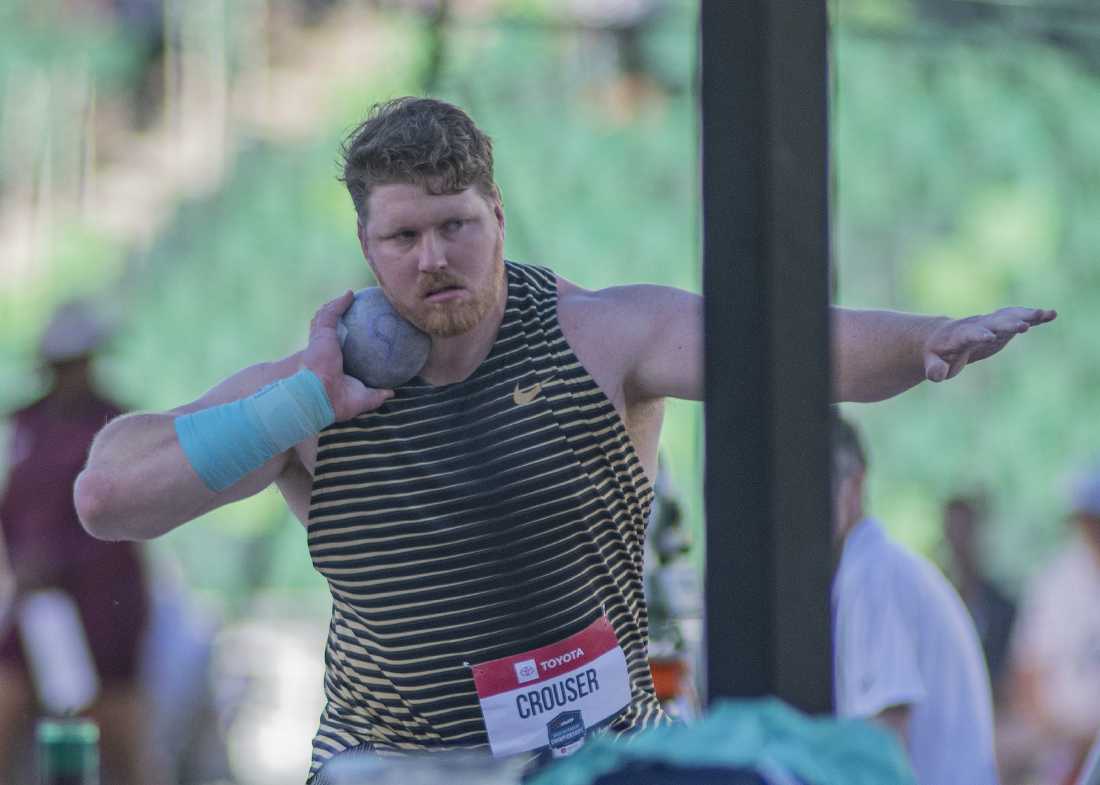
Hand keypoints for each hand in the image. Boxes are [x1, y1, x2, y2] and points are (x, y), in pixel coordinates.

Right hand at [303, 291, 393, 420]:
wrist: (320, 396)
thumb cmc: (339, 400)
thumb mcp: (363, 399)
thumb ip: (377, 395)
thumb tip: (391, 392)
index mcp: (332, 366)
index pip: (338, 349)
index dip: (344, 340)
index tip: (359, 335)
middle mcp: (324, 351)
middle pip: (328, 330)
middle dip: (335, 318)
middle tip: (352, 311)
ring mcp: (321, 341)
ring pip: (325, 317)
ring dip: (335, 306)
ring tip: (349, 297)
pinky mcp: (321, 333)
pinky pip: (331, 313)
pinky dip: (340, 303)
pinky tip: (351, 294)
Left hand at [923, 307, 1056, 381]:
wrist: (943, 336)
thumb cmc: (938, 354)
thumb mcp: (932, 363)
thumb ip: (934, 369)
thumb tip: (938, 374)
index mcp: (959, 336)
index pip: (969, 335)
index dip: (978, 335)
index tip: (989, 337)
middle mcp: (977, 325)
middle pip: (993, 323)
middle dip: (1007, 325)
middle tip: (1023, 326)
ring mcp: (991, 323)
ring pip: (1009, 317)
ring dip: (1027, 315)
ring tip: (1046, 314)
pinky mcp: (1003, 326)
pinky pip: (1020, 319)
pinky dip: (1034, 317)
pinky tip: (1051, 314)